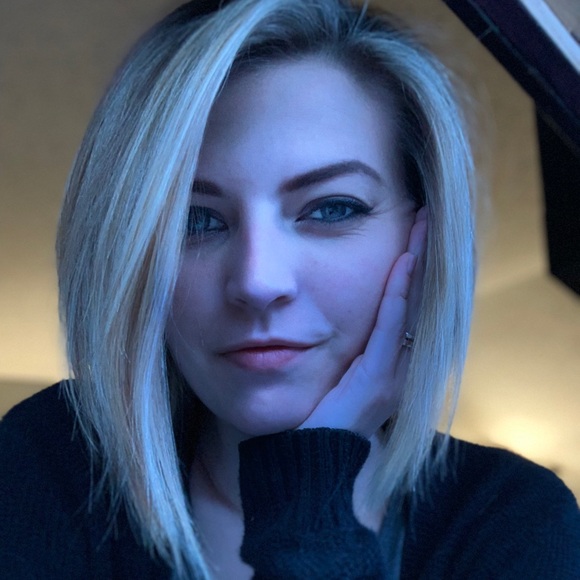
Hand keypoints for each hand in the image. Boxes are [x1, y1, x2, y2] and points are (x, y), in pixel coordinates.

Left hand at [299, 206, 427, 437]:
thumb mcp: (328, 367)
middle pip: (417, 300)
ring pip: (410, 308)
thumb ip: (336, 339)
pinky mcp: (377, 383)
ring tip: (422, 225)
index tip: (412, 229)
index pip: (404, 303)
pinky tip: (402, 263)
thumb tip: (317, 304)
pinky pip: (388, 330)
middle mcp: (398, 365)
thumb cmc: (313, 414)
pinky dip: (397, 296)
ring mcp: (392, 375)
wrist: (306, 462)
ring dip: (417, 265)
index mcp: (386, 360)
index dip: (412, 266)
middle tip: (424, 215)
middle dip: (422, 257)